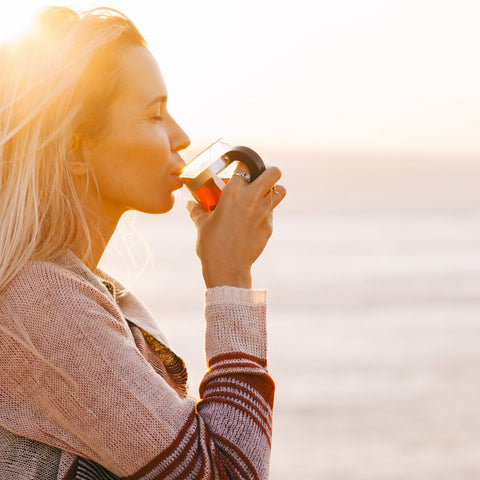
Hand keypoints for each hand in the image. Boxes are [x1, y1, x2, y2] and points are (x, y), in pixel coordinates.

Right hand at [187, 164, 285, 287]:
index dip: (243, 165)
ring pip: (280, 191)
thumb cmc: (211, 244)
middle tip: (261, 177)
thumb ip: (197, 210)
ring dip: (274, 190)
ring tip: (263, 195)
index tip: (240, 168)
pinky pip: (272, 213)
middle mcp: (252, 198)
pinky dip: (265, 213)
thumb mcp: (201, 224)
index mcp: (233, 192)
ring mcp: (264, 212)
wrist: (227, 268)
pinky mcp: (269, 227)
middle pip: (273, 172)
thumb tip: (190, 204)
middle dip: (269, 171)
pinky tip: (254, 221)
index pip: (244, 165)